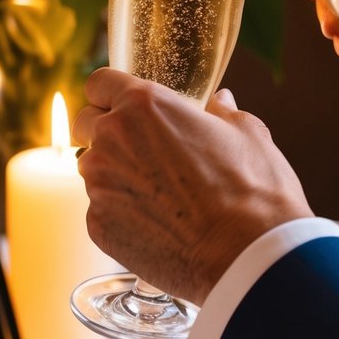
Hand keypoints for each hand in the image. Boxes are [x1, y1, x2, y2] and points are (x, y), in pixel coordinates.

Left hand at [73, 70, 313, 305]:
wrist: (247, 255)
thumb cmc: (253, 189)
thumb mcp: (247, 134)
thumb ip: (223, 112)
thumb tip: (220, 102)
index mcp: (145, 106)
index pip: (100, 83)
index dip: (110, 93)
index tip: (123, 105)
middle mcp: (111, 140)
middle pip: (86, 124)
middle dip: (107, 132)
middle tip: (144, 149)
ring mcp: (100, 186)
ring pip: (93, 169)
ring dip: (115, 174)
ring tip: (160, 194)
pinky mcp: (98, 226)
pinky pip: (101, 209)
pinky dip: (122, 213)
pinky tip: (160, 224)